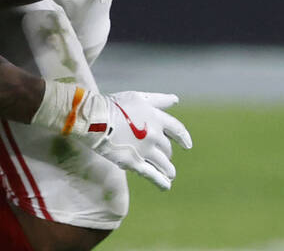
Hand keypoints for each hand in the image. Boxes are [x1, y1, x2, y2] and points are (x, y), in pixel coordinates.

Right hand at [31, 83, 191, 189]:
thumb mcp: (138, 97)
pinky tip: (166, 187)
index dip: (183, 138)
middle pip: (167, 148)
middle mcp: (154, 134)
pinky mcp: (133, 162)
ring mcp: (145, 150)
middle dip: (167, 153)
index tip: (187, 145)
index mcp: (156, 117)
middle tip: (164, 157)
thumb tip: (176, 99)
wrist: (95, 119)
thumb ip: (158, 100)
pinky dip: (161, 181)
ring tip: (170, 174)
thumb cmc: (115, 105)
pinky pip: (152, 174)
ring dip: (168, 169)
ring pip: (163, 163)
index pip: (177, 129)